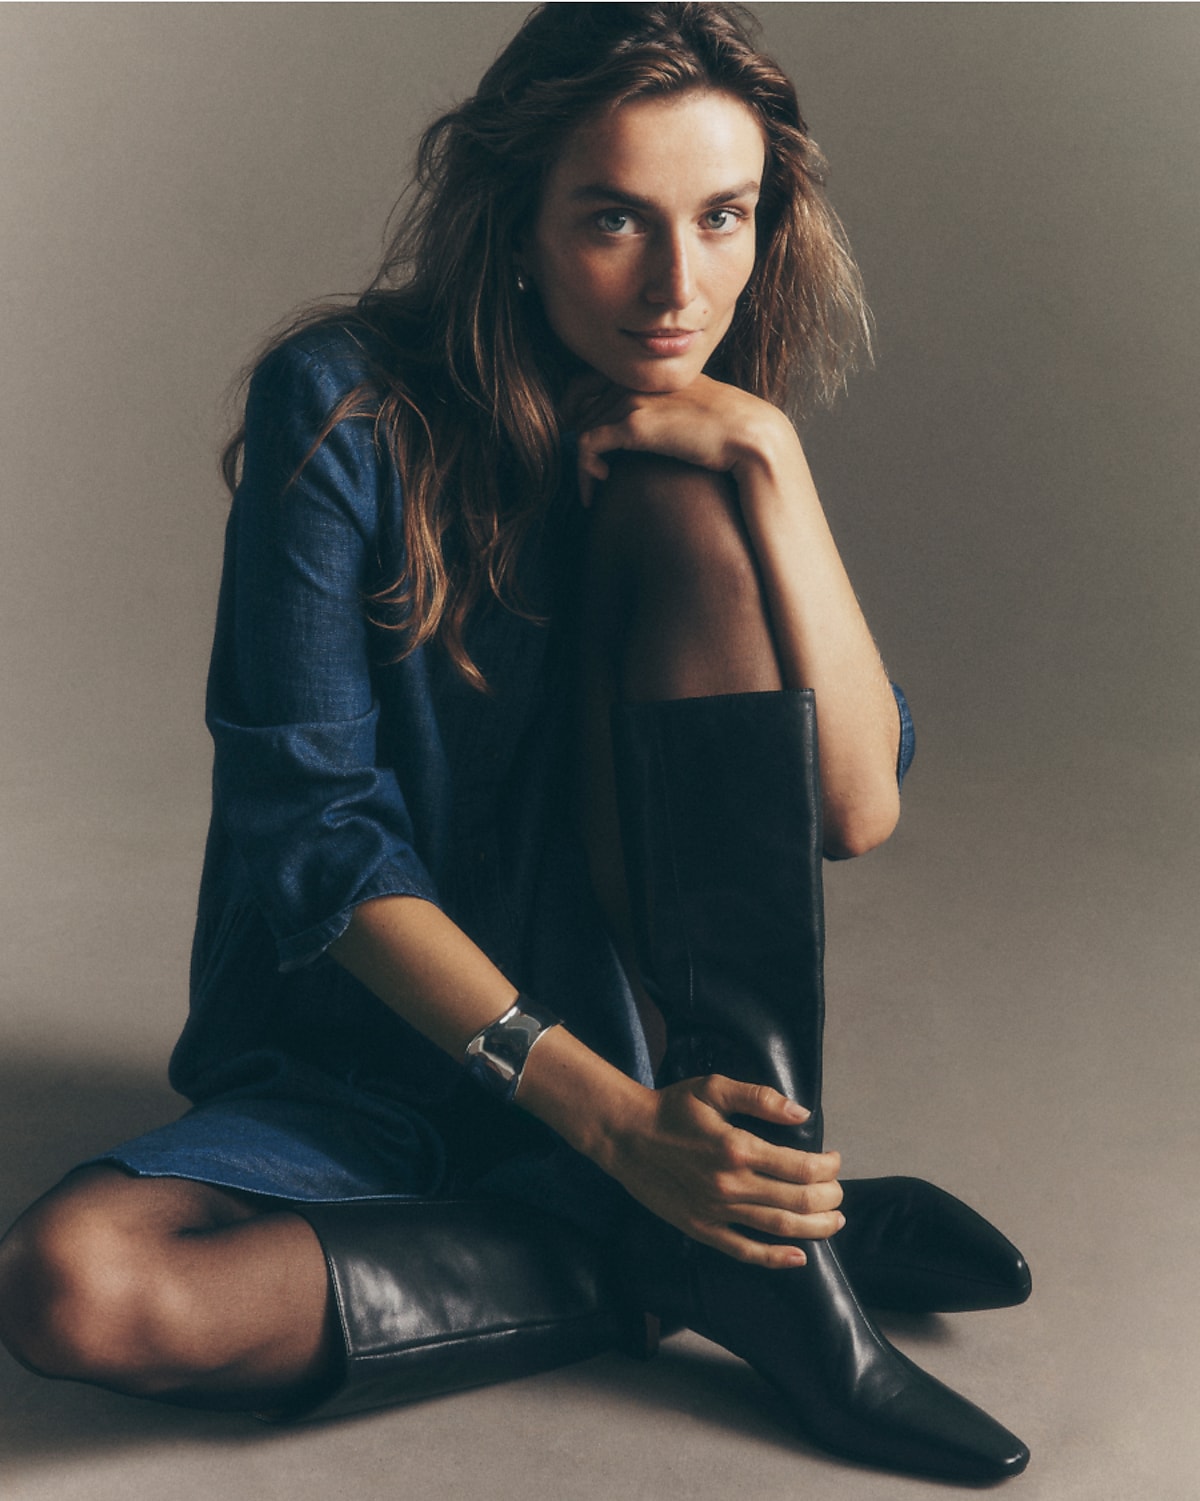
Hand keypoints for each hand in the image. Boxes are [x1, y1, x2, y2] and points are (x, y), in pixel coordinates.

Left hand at [563, 372, 795, 505]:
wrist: (749, 433)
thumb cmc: (728, 428)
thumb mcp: (692, 409)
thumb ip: (667, 410)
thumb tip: (653, 430)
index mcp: (649, 371)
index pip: (590, 380)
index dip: (576, 406)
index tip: (577, 432)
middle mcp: (636, 379)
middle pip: (581, 404)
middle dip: (576, 436)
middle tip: (584, 465)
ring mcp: (633, 399)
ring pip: (581, 425)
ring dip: (581, 459)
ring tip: (593, 483)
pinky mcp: (633, 425)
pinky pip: (587, 444)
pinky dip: (584, 467)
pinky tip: (599, 483)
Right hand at [603, 1073, 843, 1267]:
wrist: (626, 1135)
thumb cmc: (671, 1108)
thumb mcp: (713, 1088)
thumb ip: (760, 1097)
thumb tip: (801, 1113)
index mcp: (737, 1148)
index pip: (801, 1167)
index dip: (827, 1167)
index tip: (834, 1160)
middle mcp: (731, 1184)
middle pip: (798, 1201)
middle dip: (829, 1198)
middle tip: (839, 1192)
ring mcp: (716, 1211)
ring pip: (779, 1227)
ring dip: (815, 1228)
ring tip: (834, 1222)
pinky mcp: (701, 1229)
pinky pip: (744, 1251)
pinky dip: (775, 1258)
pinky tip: (798, 1257)